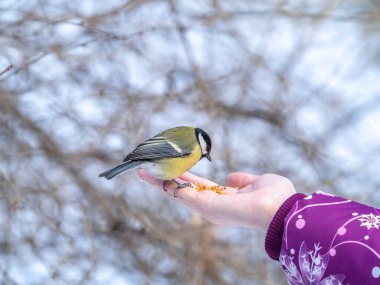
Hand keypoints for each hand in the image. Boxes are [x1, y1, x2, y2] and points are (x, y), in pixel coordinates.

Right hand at [138, 170, 295, 229]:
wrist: (282, 209)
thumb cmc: (276, 197)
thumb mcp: (257, 182)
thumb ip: (242, 180)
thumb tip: (231, 177)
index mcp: (224, 200)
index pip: (198, 187)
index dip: (184, 178)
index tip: (172, 168)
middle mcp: (212, 206)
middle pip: (183, 191)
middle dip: (165, 181)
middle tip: (147, 171)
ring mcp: (208, 208)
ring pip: (178, 193)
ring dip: (160, 183)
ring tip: (144, 172)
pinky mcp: (206, 206)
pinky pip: (183, 195)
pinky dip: (167, 186)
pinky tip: (154, 177)